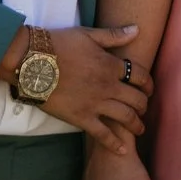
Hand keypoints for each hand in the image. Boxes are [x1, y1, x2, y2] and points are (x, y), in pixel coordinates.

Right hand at [0, 24, 153, 155]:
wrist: (32, 61)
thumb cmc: (58, 44)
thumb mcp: (88, 35)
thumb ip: (114, 35)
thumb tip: (136, 29)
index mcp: (111, 65)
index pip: (140, 76)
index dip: (148, 83)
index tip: (149, 89)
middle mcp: (108, 86)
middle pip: (136, 99)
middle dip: (144, 105)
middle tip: (144, 109)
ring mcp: (96, 104)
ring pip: (125, 118)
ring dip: (136, 124)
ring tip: (140, 128)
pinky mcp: (81, 118)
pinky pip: (103, 134)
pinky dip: (114, 144)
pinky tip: (123, 150)